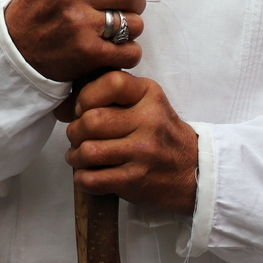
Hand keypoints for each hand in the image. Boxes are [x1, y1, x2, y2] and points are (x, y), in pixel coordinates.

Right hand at [4, 0, 144, 82]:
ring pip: (135, 22)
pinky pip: (131, 51)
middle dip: (136, 0)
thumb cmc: (37, 10)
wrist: (15, 50)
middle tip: (127, 6)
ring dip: (131, 27)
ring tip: (117, 29)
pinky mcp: (88, 52)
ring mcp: (79, 24)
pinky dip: (129, 52)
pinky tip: (116, 49)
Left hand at [64, 71, 197, 214]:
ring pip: (88, 151)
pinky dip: (82, 178)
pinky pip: (93, 179)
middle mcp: (149, 121)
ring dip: (75, 156)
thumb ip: (117, 96)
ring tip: (78, 156)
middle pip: (91, 120)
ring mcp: (143, 152)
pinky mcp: (135, 180)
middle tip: (77, 136)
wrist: (193, 171)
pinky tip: (87, 173)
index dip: (87, 96)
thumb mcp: (149, 102)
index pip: (111, 83)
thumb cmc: (162, 134)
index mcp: (149, 95)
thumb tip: (69, 106)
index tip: (83, 108)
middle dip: (75, 130)